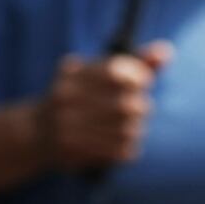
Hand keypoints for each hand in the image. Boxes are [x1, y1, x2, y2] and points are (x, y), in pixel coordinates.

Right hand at [39, 41, 171, 170]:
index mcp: (74, 74)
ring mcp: (66, 126)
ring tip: (131, 127)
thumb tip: (167, 51)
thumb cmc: (83, 96)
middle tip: (139, 109)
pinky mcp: (72, 151)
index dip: (139, 77)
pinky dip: (128, 147)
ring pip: (127, 130)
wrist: (38, 132)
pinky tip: (122, 143)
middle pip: (127, 105)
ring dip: (136, 129)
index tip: (142, 82)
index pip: (117, 73)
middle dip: (140, 107)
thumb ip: (138, 60)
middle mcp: (66, 97)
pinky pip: (119, 151)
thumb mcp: (103, 73)